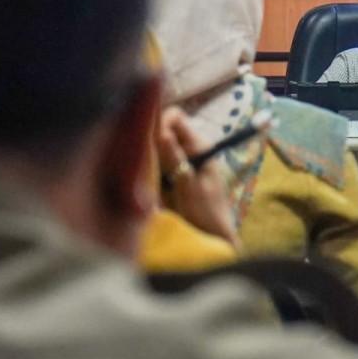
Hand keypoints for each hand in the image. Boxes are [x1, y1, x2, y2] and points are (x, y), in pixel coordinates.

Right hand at [156, 107, 241, 250]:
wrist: (212, 240)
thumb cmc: (207, 214)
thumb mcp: (190, 188)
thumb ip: (176, 160)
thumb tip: (162, 134)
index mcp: (199, 146)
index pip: (175, 117)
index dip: (160, 122)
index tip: (150, 141)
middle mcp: (188, 150)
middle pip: (160, 131)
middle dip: (149, 142)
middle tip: (145, 164)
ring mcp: (177, 163)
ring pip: (153, 149)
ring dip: (146, 158)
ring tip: (146, 177)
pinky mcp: (168, 178)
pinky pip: (152, 166)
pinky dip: (147, 171)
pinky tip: (146, 185)